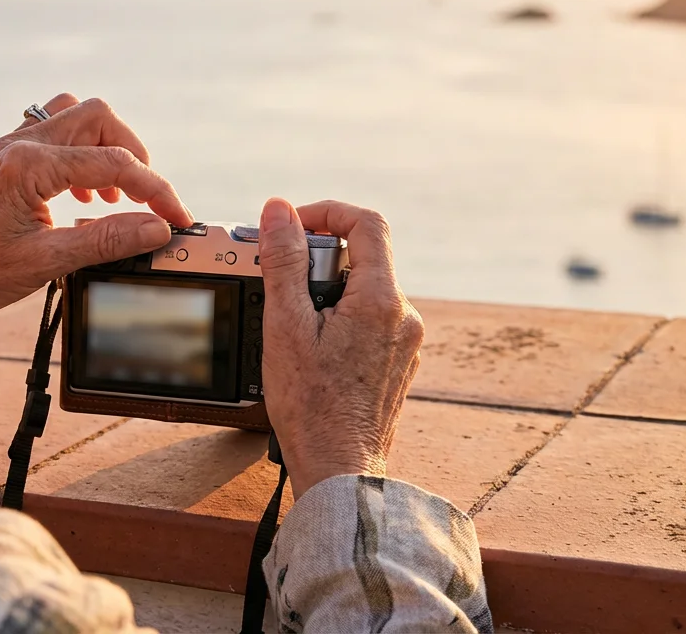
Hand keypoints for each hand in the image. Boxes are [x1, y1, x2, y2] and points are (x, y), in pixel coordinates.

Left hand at [0, 95, 193, 326]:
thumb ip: (105, 240)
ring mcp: (9, 146)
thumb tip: (155, 228)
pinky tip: (84, 194)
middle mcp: (19, 144)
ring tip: (114, 194)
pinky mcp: (5, 158)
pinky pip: (54, 133)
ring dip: (105, 147)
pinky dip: (81, 153)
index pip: (113, 162)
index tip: (176, 218)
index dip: (155, 190)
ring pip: (76, 115)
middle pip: (98, 117)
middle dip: (133, 154)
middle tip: (145, 197)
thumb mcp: (46, 263)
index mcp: (29, 165)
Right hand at [256, 198, 423, 495]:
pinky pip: (370, 324)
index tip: (294, 226)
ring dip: (327, 296)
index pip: (366, 224)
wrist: (340, 473)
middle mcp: (404, 318)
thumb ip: (284, 262)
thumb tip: (279, 211)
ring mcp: (406, 344)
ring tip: (296, 333)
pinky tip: (314, 356)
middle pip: (363, 260)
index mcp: (382, 301)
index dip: (327, 212)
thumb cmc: (311, 408)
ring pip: (364, 293)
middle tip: (284, 292)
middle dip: (319, 263)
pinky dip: (340, 323)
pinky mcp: (399, 365)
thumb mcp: (286, 326)